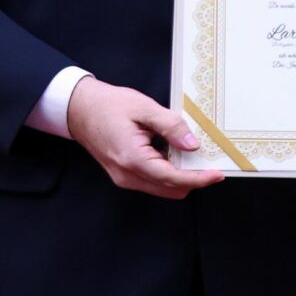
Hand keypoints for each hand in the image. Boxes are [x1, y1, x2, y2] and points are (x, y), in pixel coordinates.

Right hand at [63, 76, 223, 199]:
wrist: (79, 109)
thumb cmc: (107, 105)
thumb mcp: (143, 107)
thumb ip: (171, 126)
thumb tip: (192, 145)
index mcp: (133, 159)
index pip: (174, 178)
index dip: (199, 179)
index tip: (217, 174)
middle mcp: (128, 175)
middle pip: (171, 190)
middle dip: (193, 179)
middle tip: (207, 161)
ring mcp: (124, 178)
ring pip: (163, 188)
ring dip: (180, 176)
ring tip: (188, 152)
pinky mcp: (124, 176)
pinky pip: (153, 181)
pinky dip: (167, 172)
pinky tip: (171, 152)